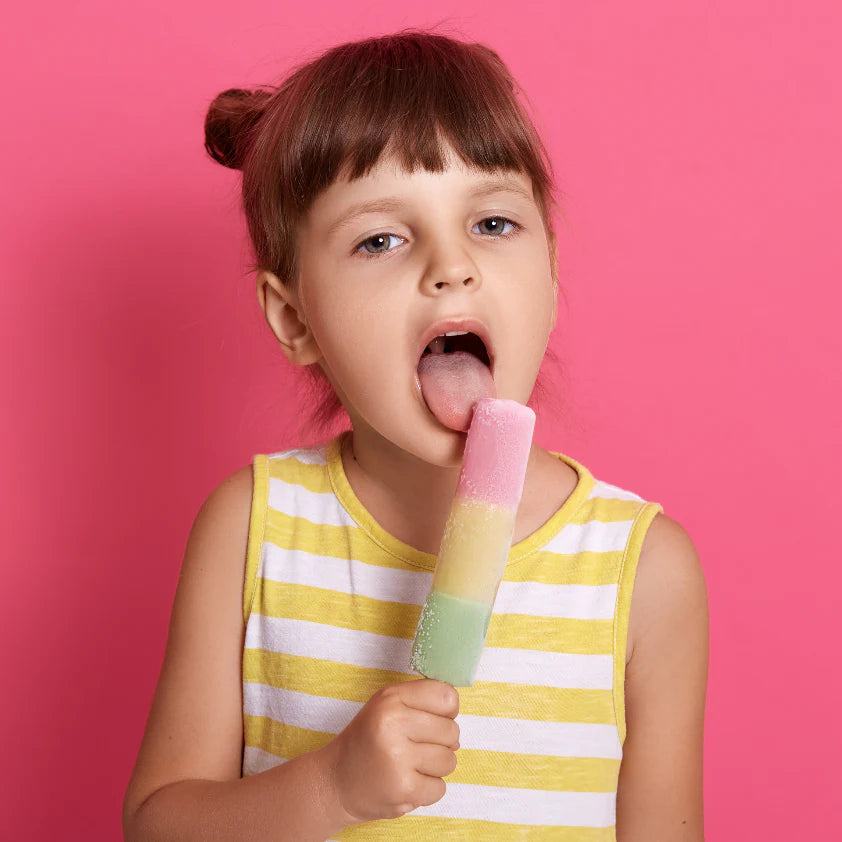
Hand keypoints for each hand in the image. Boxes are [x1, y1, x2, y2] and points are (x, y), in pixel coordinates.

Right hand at [322, 679, 459, 823]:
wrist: (335, 781)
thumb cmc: (367, 740)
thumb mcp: (387, 707)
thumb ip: (423, 704)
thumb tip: (457, 729)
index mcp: (391, 698)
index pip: (447, 696)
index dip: (447, 710)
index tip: (433, 718)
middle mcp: (393, 723)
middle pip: (452, 730)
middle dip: (441, 742)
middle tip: (415, 746)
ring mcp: (398, 757)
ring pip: (449, 760)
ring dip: (435, 767)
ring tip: (410, 765)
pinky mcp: (403, 788)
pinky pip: (440, 788)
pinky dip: (427, 789)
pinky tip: (406, 782)